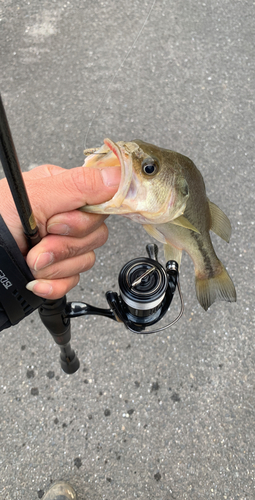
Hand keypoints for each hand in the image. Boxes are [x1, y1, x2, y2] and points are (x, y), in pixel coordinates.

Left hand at [0, 164, 119, 298]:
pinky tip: (36, 278)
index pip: (100, 202)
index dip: (84, 219)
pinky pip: (74, 280)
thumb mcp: (34, 199)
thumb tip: (117, 175)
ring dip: (56, 265)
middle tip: (40, 240)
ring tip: (32, 260)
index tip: (59, 223)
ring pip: (86, 259)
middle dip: (65, 244)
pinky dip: (53, 283)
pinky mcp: (57, 270)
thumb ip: (79, 186)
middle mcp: (63, 217)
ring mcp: (60, 246)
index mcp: (61, 191)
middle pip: (96, 234)